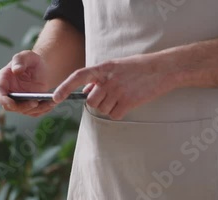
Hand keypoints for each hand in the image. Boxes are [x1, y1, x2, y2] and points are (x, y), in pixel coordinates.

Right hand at [0, 51, 54, 116]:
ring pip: (24, 111)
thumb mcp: (27, 56)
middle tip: (35, 102)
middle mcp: (9, 92)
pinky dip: (43, 109)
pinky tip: (52, 103)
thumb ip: (20, 61)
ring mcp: (18, 101)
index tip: (11, 104)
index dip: (3, 100)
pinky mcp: (29, 105)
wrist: (42, 69)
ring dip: (37, 108)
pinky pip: (35, 112)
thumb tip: (16, 70)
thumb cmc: (32, 61)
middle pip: (10, 106)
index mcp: (4, 80)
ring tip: (50, 102)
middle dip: (22, 107)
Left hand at [53, 54, 177, 119]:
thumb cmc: (139, 67)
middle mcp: (108, 80)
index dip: (64, 87)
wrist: (162, 69)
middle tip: (112, 96)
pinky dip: (120, 112)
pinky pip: (114, 115)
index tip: (55, 98)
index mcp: (104, 68)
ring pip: (103, 109)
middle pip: (91, 101)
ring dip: (111, 107)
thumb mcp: (117, 66)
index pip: (78, 76)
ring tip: (125, 95)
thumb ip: (100, 77)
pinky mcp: (128, 102)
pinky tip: (130, 102)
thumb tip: (86, 91)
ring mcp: (118, 91)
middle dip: (98, 102)